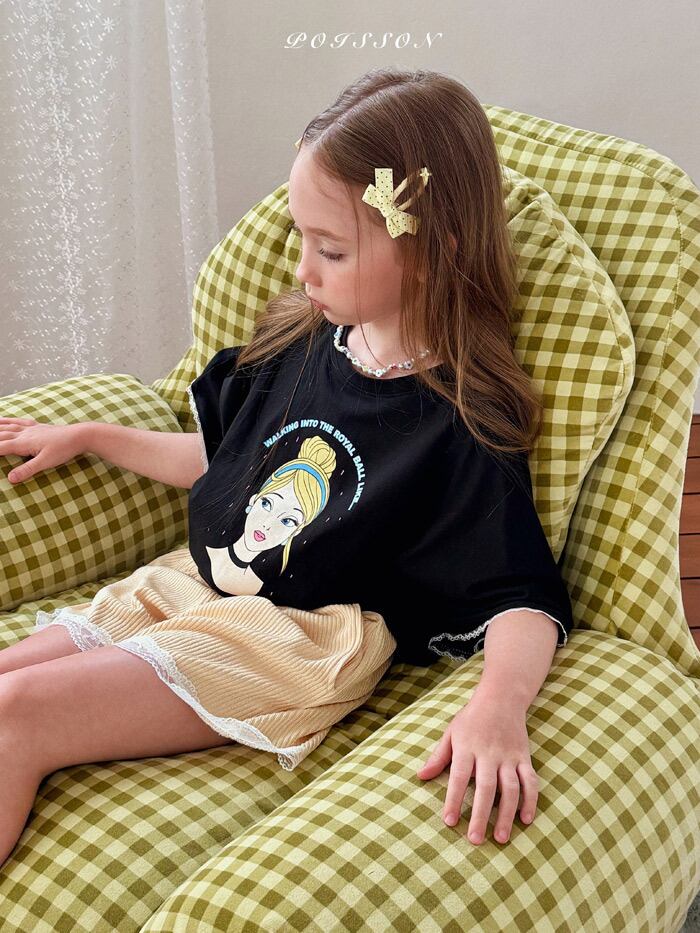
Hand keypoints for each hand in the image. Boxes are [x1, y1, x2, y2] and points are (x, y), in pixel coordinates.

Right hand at [0, 417, 87, 483]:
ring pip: (8, 426)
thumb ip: (28, 470)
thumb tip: (10, 479)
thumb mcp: (46, 462)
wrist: (80, 435)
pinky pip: (20, 422)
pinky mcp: (39, 426)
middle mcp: (24, 433)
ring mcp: (31, 428)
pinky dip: (10, 420)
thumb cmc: (64, 449)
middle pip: (0, 434)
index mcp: (23, 443)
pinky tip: (8, 420)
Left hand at [416, 690, 537, 844]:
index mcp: (467, 746)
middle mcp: (489, 752)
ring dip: (507, 814)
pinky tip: (526, 820)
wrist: (501, 697)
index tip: (449, 821)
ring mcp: (509, 756)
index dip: (454, 799)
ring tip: (501, 838)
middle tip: (475, 840)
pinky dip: (530, 800)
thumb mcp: (451, 733)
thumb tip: (421, 776)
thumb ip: (438, 756)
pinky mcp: (524, 757)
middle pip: (486, 787)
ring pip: (511, 788)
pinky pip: (530, 781)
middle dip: (481, 815)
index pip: (459, 776)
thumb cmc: (471, 718)